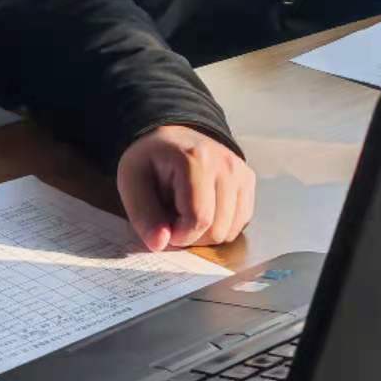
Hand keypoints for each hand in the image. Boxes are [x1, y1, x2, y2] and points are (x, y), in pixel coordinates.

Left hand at [116, 125, 255, 251]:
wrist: (172, 136)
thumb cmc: (150, 160)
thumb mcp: (132, 183)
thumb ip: (143, 215)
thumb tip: (160, 244)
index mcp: (196, 160)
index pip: (198, 219)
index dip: (178, 236)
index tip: (162, 227)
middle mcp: (226, 165)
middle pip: (217, 230)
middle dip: (191, 236)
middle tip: (172, 218)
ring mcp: (241, 173)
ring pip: (230, 231)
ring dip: (205, 233)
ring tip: (187, 212)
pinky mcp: (248, 181)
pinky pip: (240, 223)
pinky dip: (220, 226)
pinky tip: (203, 210)